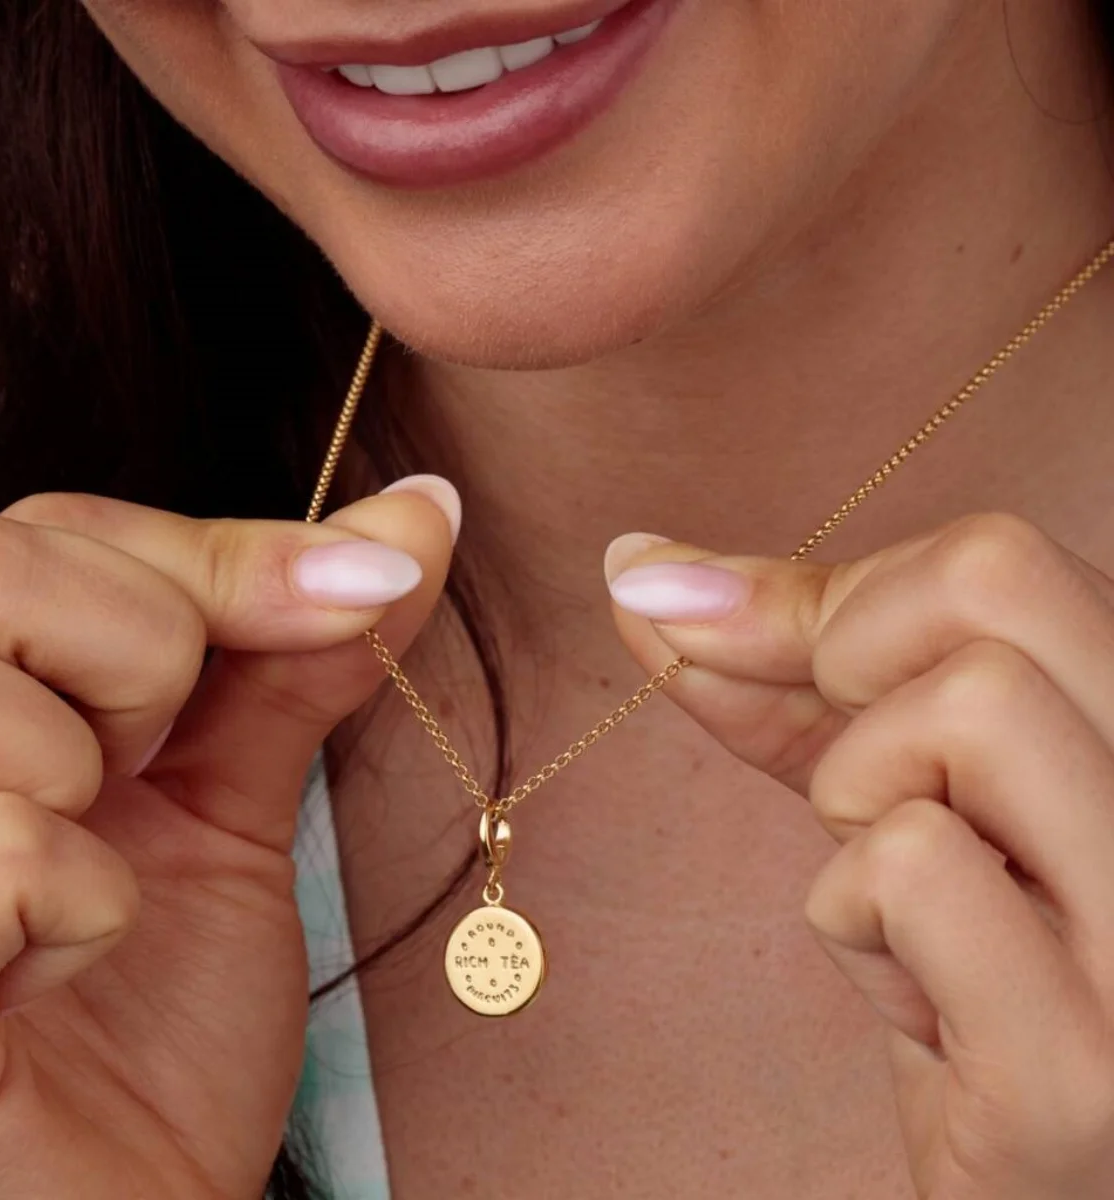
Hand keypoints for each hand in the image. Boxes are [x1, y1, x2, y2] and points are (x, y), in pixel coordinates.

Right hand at [0, 478, 457, 1199]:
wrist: (144, 1195)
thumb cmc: (166, 1004)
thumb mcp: (241, 798)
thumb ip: (302, 652)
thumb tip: (421, 511)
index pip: (56, 526)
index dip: (228, 557)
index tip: (373, 584)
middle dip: (141, 657)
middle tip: (152, 771)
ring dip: (86, 777)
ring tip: (94, 863)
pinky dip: (80, 906)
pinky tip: (60, 967)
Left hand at [607, 513, 1113, 1199]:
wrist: (1027, 1172)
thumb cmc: (952, 951)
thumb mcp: (876, 780)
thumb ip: (776, 670)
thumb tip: (635, 569)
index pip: (994, 555)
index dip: (843, 607)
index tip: (791, 675)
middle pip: (991, 582)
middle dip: (854, 667)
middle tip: (869, 786)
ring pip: (961, 712)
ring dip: (860, 801)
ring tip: (907, 898)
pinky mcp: (1089, 1068)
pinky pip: (911, 868)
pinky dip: (851, 916)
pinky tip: (915, 991)